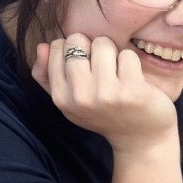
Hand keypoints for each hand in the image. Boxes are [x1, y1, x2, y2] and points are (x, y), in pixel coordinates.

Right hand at [32, 34, 176, 150]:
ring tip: (118, 71)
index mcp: (62, 98)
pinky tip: (134, 78)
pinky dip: (132, 62)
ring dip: (113, 52)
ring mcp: (107, 94)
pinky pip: (127, 55)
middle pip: (78, 41)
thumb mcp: (72, 103)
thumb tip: (41, 46)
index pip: (57, 48)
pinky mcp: (132, 90)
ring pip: (103, 44)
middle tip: (103, 65)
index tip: (86, 64)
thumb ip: (48, 76)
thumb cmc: (106, 116)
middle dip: (92, 46)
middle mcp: (81, 96)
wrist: (141, 141)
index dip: (75, 49)